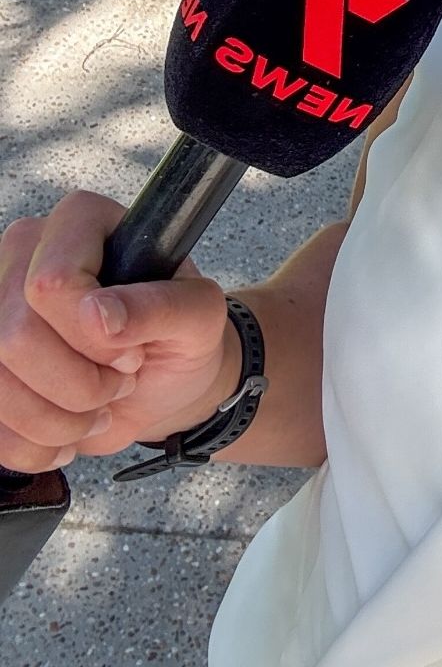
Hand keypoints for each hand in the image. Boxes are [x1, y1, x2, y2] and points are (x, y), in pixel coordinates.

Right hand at [0, 191, 235, 472]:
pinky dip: (36, 444)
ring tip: (98, 406)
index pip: (52, 283)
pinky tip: (68, 430)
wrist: (161, 383)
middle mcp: (22, 254)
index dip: (94, 335)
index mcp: (79, 221)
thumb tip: (98, 315)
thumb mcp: (199, 317)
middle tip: (120, 379)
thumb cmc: (180, 337)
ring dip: (60, 419)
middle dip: (81, 383)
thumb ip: (162, 306)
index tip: (132, 347)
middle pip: (16, 336)